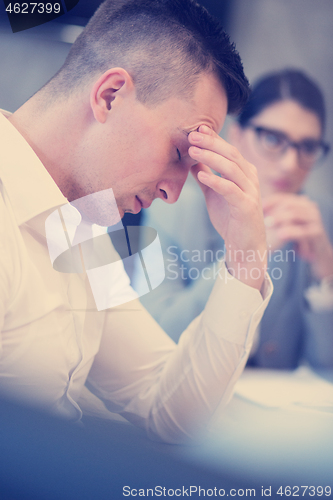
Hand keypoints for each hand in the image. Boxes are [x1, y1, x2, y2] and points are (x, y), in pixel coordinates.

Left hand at [188, 125, 266, 290]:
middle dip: (211, 143)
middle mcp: (250, 178)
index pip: (229, 150)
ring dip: (210, 158)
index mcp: (244, 173)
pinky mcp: (246, 206)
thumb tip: (190, 160)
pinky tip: (201, 175)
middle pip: (231, 154)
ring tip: (192, 151)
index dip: (214, 138)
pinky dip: (215, 181)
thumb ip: (206, 176)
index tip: (197, 128)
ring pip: (231, 168)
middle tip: (192, 136)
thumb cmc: (230, 218)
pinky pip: (230, 190)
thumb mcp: (214, 193)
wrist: (244, 245)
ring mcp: (250, 192)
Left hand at [262, 193, 332, 279]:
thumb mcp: (284, 225)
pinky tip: (280, 235)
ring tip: (267, 224)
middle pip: (288, 204)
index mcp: (299, 203)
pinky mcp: (318, 232)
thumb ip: (273, 217)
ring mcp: (314, 218)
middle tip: (259, 217)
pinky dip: (290, 232)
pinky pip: (303, 230)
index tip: (254, 209)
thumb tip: (250, 211)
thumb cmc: (297, 239)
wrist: (318, 255)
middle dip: (272, 210)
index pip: (281, 198)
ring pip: (295, 214)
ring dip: (280, 218)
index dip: (266, 202)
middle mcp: (309, 207)